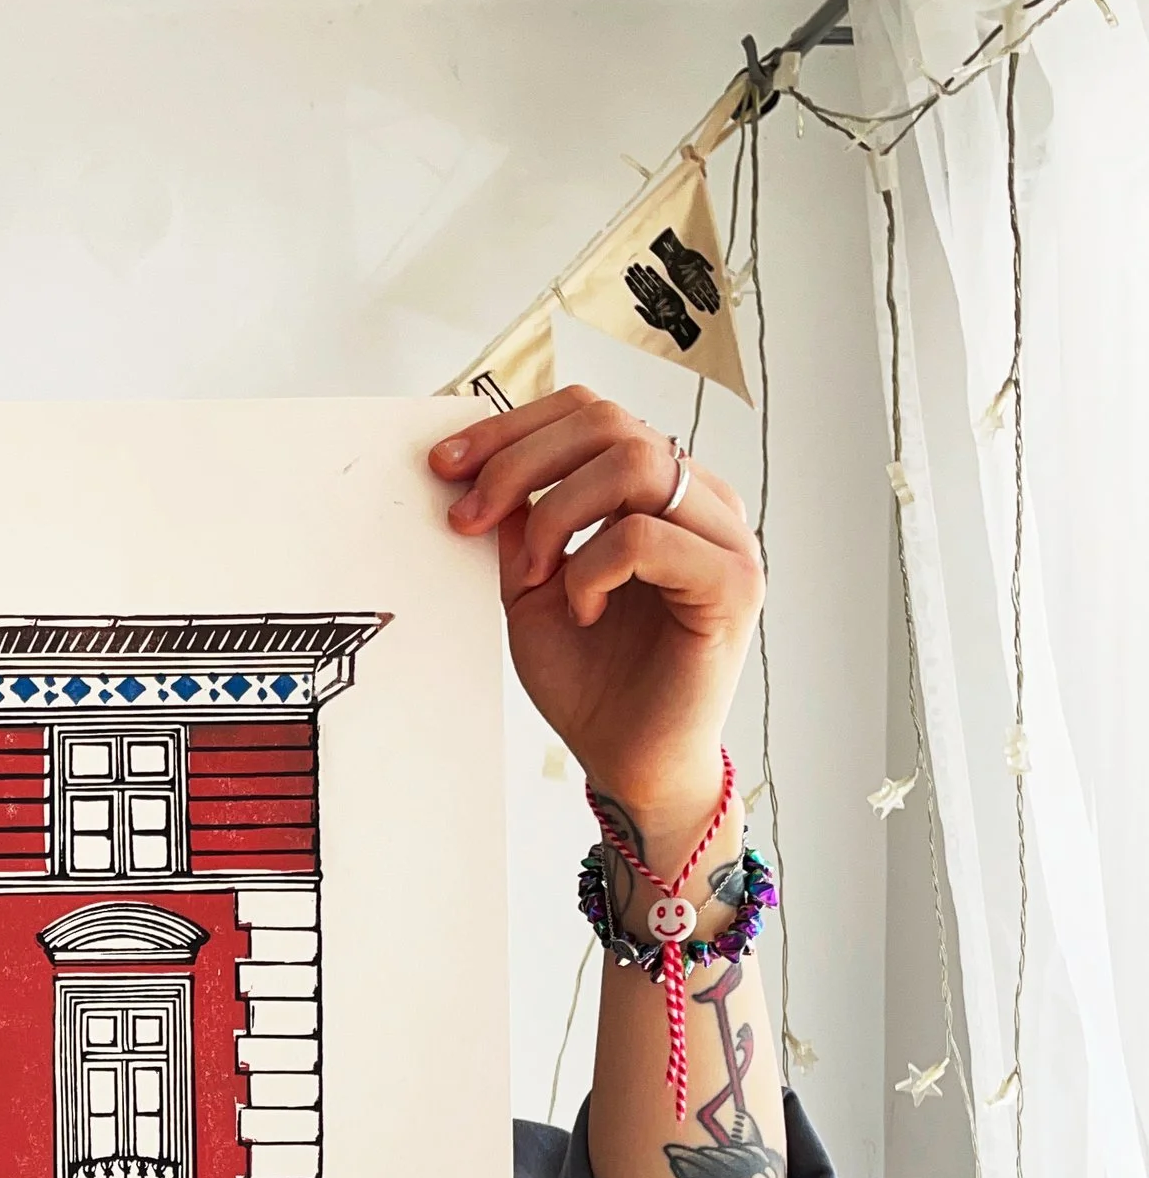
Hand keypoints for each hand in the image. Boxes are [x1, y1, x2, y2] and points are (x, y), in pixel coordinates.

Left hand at [428, 388, 761, 839]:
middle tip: (467, 516)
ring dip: (556, 514)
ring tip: (533, 576)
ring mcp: (724, 539)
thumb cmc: (591, 682)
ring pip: (634, 462)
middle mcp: (702, 503)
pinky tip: (579, 610)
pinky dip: (592, 568)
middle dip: (520, 462)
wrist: (628, 763)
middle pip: (610, 423)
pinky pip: (646, 536)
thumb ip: (520, 524)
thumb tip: (478, 462)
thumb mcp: (532, 586)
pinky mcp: (730, 584)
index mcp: (661, 491)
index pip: (592, 415)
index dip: (514, 428)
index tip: (446, 464)